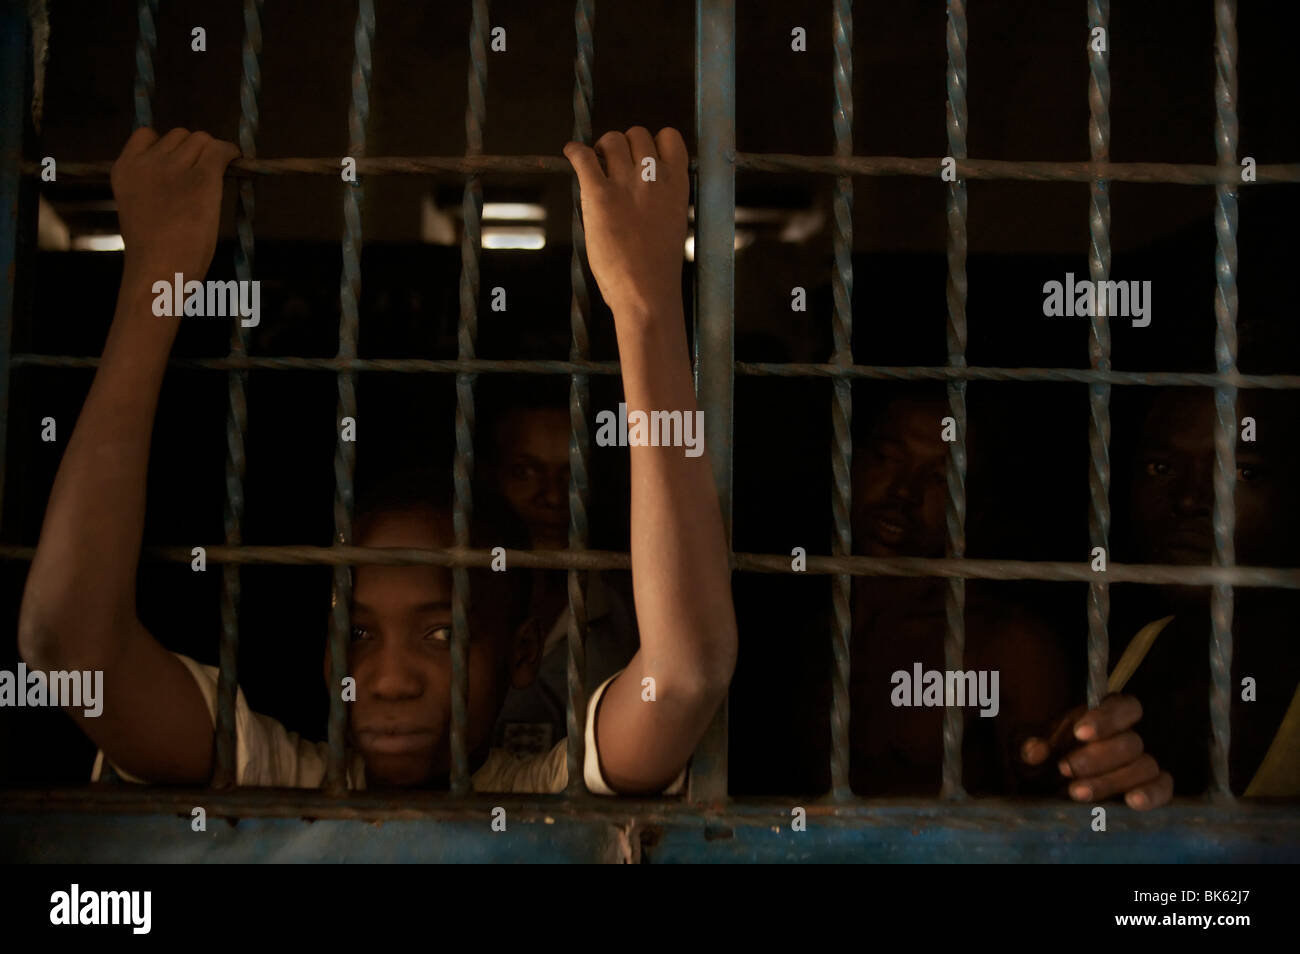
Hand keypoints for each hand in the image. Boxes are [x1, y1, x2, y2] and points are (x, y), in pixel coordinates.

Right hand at [110, 127, 240, 280]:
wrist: (160, 269)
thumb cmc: (154, 252)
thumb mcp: (139, 207)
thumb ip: (151, 184)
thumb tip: (183, 172)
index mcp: (124, 169)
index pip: (147, 135)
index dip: (168, 147)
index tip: (180, 165)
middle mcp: (147, 162)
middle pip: (179, 135)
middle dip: (192, 152)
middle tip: (202, 176)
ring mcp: (173, 167)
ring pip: (201, 139)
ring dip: (211, 154)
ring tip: (216, 177)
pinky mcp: (202, 177)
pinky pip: (221, 150)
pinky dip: (230, 153)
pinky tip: (235, 160)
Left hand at [562, 126, 688, 318]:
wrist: (646, 291)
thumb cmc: (658, 268)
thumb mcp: (673, 223)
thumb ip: (662, 198)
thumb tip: (641, 187)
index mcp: (678, 184)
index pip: (669, 137)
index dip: (653, 142)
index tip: (643, 156)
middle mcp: (654, 177)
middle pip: (637, 134)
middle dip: (624, 146)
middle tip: (614, 166)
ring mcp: (626, 184)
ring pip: (611, 141)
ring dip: (602, 150)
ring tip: (597, 168)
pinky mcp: (599, 195)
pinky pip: (583, 157)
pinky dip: (575, 152)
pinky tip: (572, 154)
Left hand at [1021, 694, 1173, 809]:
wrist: (1045, 793)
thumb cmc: (1040, 765)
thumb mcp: (1027, 753)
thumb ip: (1029, 747)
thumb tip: (1036, 750)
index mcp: (1104, 717)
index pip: (1124, 707)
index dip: (1106, 718)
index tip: (1080, 733)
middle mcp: (1126, 738)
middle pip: (1131, 742)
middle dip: (1097, 758)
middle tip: (1065, 769)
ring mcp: (1141, 764)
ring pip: (1144, 766)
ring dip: (1111, 781)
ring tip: (1077, 793)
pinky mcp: (1150, 789)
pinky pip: (1163, 787)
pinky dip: (1152, 794)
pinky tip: (1131, 802)